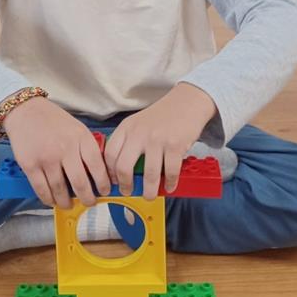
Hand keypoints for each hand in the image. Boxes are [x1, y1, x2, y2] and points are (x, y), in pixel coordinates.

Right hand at [2, 96, 110, 208]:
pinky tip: (52, 201)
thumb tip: (97, 174)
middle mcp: (65, 148)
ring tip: (68, 204)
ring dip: (66, 202)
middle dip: (87, 198)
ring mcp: (47, 158)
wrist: (25, 111)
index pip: (98, 166)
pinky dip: (48, 199)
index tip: (104, 191)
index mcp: (81, 138)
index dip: (103, 183)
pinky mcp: (30, 165)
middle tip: (89, 203)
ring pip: (60, 190)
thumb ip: (87, 148)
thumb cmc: (53, 121)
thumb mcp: (77, 129)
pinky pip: (42, 189)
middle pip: (80, 183)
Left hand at [104, 83, 216, 199]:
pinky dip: (170, 183)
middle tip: (128, 192)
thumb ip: (129, 141)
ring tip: (149, 195)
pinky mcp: (175, 146)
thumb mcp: (138, 123)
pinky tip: (169, 187)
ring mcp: (157, 140)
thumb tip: (122, 171)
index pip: (110, 153)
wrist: (187, 101)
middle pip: (123, 167)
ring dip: (149, 191)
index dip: (109, 172)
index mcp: (127, 128)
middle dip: (125, 185)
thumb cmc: (162, 116)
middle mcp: (139, 133)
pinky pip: (170, 172)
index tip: (113, 182)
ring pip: (149, 174)